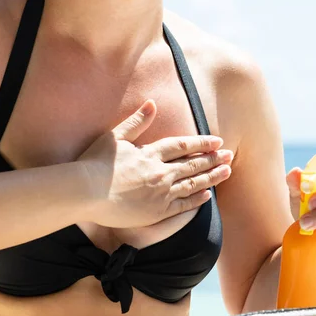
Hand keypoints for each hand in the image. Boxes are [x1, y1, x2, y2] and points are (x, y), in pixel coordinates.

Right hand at [77, 99, 232, 227]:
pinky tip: (208, 195)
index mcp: (151, 153)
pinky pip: (182, 206)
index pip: (183, 145)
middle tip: (229, 156)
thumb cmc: (95, 163)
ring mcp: (160, 193)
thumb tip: (153, 103)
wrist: (85, 192)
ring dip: (211, 177)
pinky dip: (196, 200)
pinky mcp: (157, 211)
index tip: (216, 141)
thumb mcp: (115, 136)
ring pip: (192, 183)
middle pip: (193, 164)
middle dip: (213, 159)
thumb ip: (137, 122)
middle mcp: (160, 172)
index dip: (201, 143)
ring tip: (227, 172)